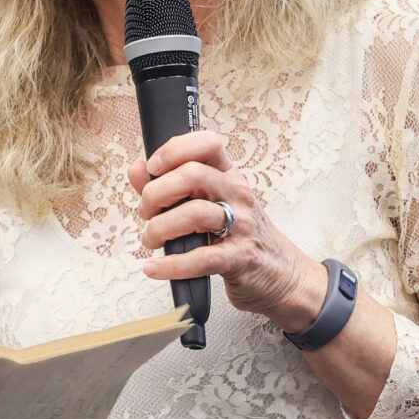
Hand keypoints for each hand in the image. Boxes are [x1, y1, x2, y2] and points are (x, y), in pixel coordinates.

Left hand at [131, 132, 329, 332]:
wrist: (281, 275)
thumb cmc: (240, 237)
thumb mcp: (208, 205)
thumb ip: (169, 187)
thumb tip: (136, 170)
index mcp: (229, 176)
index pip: (207, 143)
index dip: (174, 150)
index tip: (153, 167)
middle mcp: (237, 194)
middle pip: (193, 175)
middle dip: (156, 194)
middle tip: (146, 212)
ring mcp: (242, 225)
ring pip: (194, 213)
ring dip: (160, 229)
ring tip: (151, 240)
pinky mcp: (240, 257)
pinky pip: (201, 258)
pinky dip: (171, 265)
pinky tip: (154, 268)